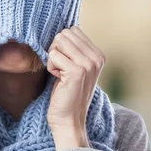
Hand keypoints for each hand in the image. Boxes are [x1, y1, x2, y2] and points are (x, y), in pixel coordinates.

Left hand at [46, 26, 105, 150]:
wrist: (69, 120)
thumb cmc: (67, 94)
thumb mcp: (76, 68)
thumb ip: (74, 50)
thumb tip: (61, 32)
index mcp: (99, 55)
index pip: (73, 30)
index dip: (62, 46)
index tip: (66, 65)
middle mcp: (97, 58)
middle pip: (65, 34)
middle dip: (56, 49)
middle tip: (61, 69)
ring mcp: (88, 64)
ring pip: (59, 42)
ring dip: (53, 58)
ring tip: (61, 74)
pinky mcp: (77, 72)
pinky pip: (53, 55)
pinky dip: (51, 67)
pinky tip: (59, 80)